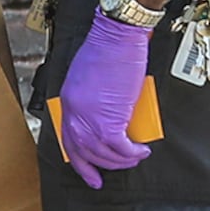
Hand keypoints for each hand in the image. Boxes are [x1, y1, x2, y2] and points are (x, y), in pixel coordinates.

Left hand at [52, 17, 151, 188]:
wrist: (118, 37)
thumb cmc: (107, 50)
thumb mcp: (88, 78)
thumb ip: (91, 101)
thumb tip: (105, 116)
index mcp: (68, 102)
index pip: (69, 140)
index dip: (80, 160)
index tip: (89, 172)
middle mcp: (74, 114)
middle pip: (84, 152)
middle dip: (100, 167)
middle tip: (113, 173)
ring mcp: (90, 119)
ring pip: (103, 153)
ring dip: (121, 160)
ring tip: (135, 157)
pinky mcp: (109, 119)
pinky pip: (120, 147)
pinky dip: (132, 153)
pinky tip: (141, 151)